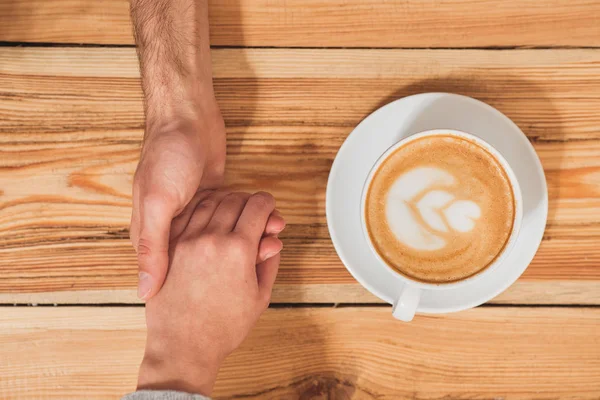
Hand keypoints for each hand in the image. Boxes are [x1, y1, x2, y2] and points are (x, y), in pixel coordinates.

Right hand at [130, 106, 284, 299]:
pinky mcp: (214, 197)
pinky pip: (236, 217)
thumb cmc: (167, 155)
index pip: (179, 271)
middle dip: (239, 255)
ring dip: (251, 237)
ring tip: (274, 237)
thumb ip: (152, 246)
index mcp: (153, 234)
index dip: (209, 276)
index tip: (238, 278)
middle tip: (266, 250)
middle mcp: (173, 227)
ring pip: (226, 236)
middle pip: (208, 254)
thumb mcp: (156, 203)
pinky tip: (270, 221)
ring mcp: (195, 212)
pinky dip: (253, 219)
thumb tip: (145, 291)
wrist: (187, 115)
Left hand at [137, 191, 281, 394]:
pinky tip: (208, 218)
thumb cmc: (224, 328)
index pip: (258, 206)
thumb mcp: (259, 297)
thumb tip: (273, 240)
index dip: (268, 203)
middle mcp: (212, 239)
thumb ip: (269, 262)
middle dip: (248, 201)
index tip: (269, 209)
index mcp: (238, 250)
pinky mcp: (170, 249)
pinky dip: (200, 209)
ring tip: (231, 213)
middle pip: (234, 199)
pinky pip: (187, 216)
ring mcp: (187, 242)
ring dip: (224, 201)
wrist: (183, 347)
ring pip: (209, 202)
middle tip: (253, 213)